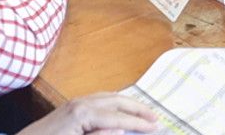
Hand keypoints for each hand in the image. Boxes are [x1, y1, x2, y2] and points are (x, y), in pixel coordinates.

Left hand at [17, 92, 160, 134]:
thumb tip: (121, 128)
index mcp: (82, 114)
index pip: (118, 117)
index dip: (138, 122)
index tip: (156, 127)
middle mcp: (80, 102)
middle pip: (116, 100)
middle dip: (137, 108)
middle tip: (155, 118)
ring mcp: (74, 102)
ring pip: (108, 96)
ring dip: (127, 103)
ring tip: (142, 112)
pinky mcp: (69, 106)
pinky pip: (98, 98)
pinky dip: (113, 101)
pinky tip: (118, 109)